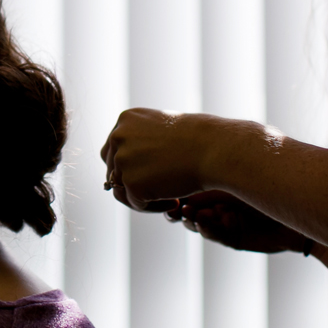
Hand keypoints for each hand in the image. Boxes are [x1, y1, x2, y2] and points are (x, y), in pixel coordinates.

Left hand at [100, 108, 215, 211]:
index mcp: (125, 120)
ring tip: (169, 197)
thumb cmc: (199, 140)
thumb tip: (129, 169)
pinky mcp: (131, 183)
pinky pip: (136, 203)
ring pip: (120, 190)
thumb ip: (143, 143)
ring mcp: (122, 160)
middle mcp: (118, 137)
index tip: (153, 173)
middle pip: (113, 170)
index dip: (130, 166)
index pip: (112, 150)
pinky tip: (175, 200)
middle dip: (133, 182)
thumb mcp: (165, 130)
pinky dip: (153, 207)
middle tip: (161, 188)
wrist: (214, 149)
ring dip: (141, 197)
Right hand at [173, 190, 311, 254]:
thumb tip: (181, 192)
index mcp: (215, 192)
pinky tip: (205, 220)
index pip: (189, 194)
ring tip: (191, 214)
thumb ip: (209, 188)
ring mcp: (225, 225)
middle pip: (190, 213)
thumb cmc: (267, 184)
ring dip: (194, 220)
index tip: (170, 195)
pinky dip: (209, 229)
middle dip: (182, 211)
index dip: (178, 196)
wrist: (296, 205)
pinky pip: (217, 235)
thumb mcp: (233, 184)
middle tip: (177, 208)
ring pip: (201, 225)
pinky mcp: (235, 240)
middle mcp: (217, 209)